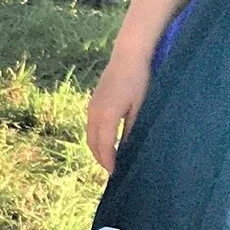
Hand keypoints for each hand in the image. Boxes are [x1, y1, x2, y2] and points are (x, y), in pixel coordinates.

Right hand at [84, 45, 150, 173]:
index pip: (104, 146)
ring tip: (108, 159)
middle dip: (101, 159)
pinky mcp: (92, 103)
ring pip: (90, 136)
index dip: (109, 161)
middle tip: (112, 170)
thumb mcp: (140, 106)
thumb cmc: (139, 79)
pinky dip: (96, 138)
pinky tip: (106, 140)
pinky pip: (91, 127)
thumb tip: (128, 148)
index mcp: (106, 116)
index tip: (115, 173)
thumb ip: (131, 128)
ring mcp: (91, 108)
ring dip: (97, 149)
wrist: (128, 55)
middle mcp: (94, 114)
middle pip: (93, 144)